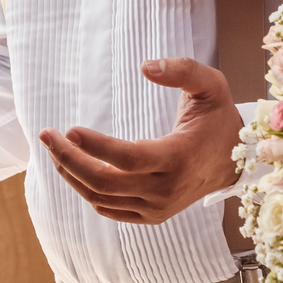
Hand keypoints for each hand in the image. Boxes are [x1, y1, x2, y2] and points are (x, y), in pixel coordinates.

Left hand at [39, 57, 241, 223]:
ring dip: (71, 174)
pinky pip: (109, 210)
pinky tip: (74, 169)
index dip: (95, 146)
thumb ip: (181, 70)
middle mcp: (166, 189)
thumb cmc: (218, 118)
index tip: (69, 128)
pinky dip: (87, 191)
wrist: (235, 162)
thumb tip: (146, 67)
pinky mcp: (152, 216)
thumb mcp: (210, 84)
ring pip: (101, 199)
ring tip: (55, 149)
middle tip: (47, 136)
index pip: (127, 159)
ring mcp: (158, 207)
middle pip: (105, 183)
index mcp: (179, 157)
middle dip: (69, 159)